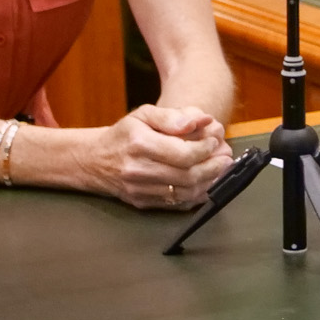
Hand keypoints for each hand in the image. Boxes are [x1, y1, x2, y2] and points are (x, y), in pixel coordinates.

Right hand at [88, 105, 230, 210]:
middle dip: (213, 167)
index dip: (205, 149)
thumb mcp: (144, 115)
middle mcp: (138, 170)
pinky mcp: (142, 203)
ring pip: (185, 193)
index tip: (214, 141)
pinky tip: (206, 183)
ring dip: (209, 182)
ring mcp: (139, 190)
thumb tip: (201, 120)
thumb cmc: (125, 135)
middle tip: (225, 158)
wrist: (94, 160)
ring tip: (220, 169)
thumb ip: (173, 116)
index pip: (184, 154)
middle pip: (188, 176)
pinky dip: (197, 195)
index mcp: (139, 145)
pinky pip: (177, 204)